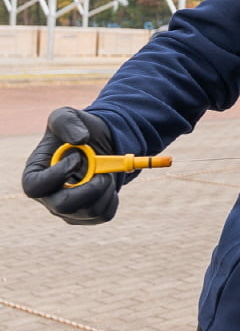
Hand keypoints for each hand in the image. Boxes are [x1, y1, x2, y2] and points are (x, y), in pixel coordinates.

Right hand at [22, 107, 118, 224]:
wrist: (100, 142)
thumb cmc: (77, 130)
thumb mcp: (67, 116)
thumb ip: (67, 122)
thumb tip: (80, 140)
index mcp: (35, 174)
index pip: (35, 187)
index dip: (57, 175)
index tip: (78, 158)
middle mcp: (48, 196)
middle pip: (63, 206)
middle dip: (89, 189)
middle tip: (103, 172)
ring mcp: (67, 208)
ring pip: (89, 212)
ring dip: (105, 190)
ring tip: (106, 172)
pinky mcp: (87, 214)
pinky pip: (104, 214)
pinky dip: (113, 198)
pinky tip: (108, 182)